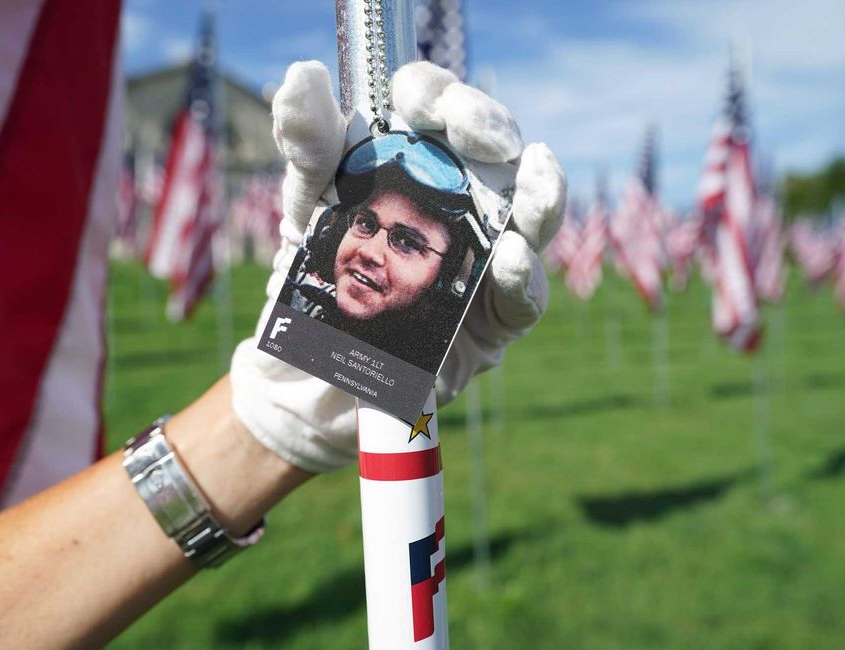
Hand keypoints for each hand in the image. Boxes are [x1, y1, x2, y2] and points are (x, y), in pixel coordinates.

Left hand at [230, 61, 565, 472]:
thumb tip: (302, 77)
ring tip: (536, 177)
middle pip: (499, 152)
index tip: (423, 105)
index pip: (440, 110)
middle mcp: (464, 204)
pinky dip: (522, 276)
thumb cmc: (314, 284)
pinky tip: (510, 258)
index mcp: (419, 165)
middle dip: (494, 133)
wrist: (307, 377)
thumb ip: (310, 148)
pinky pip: (523, 296)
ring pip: (534, 218)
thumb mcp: (307, 209)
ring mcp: (488, 261)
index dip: (439, 96)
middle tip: (485, 138)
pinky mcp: (496, 322)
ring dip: (541, 193)